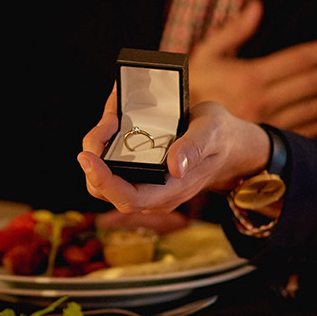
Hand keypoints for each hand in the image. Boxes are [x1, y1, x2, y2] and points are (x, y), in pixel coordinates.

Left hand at [78, 92, 267, 213]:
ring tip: (110, 117)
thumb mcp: (212, 132)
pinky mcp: (139, 174)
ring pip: (104, 180)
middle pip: (106, 191)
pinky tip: (114, 117)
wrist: (229, 145)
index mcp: (170, 191)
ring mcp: (145, 186)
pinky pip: (112, 165)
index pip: (128, 198)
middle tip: (104, 124)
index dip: (103, 181)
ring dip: (98, 149)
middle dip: (94, 160)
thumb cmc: (221, 137)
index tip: (87, 156)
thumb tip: (175, 167)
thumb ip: (195, 147)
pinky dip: (106, 142)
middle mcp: (153, 194)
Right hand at [189, 0, 316, 136]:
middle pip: (313, 84)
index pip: (298, 60)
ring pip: (314, 108)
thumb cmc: (190, 87)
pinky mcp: (266, 142)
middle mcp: (262, 101)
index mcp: (249, 77)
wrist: (173, 131)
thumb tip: (257, 6)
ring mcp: (266, 124)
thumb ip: (233, 31)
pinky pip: (304, 132)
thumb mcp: (205, 54)